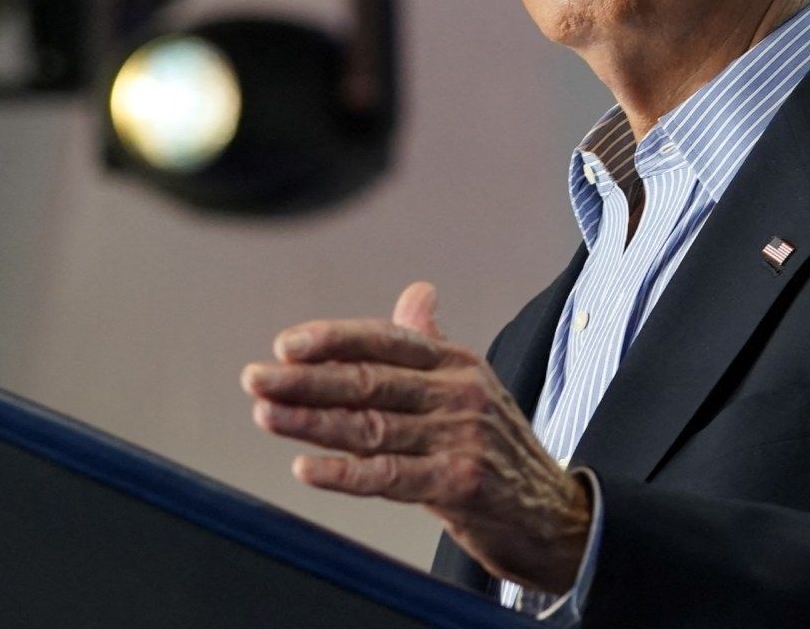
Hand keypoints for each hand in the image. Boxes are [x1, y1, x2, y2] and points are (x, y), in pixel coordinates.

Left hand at [241, 282, 591, 592]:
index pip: (386, 340)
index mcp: (456, 362)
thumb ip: (432, 343)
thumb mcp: (471, 386)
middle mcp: (459, 392)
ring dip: (312, 421)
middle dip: (306, 379)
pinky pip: (389, 476)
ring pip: (371, 426)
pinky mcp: (461, 483)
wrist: (552, 515)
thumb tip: (416, 294)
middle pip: (370, 381)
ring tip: (266, 415)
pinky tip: (307, 466)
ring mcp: (461, 437)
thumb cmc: (498, 450)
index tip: (286, 344)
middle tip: (257, 378)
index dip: (334, 339)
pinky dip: (344, 472)